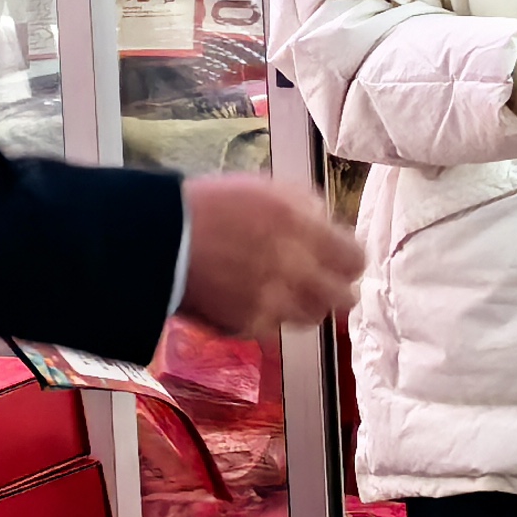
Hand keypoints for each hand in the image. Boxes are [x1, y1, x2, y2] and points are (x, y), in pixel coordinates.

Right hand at [179, 174, 363, 340]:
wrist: (161, 239)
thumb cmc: (213, 205)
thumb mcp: (268, 189)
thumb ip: (308, 209)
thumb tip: (328, 227)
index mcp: (303, 230)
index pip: (355, 260)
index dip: (348, 260)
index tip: (340, 259)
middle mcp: (295, 271)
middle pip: (343, 298)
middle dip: (337, 289)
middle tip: (324, 281)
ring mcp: (273, 303)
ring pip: (312, 317)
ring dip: (305, 304)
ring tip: (287, 290)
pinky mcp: (248, 326)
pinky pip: (275, 327)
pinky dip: (269, 316)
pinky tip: (252, 297)